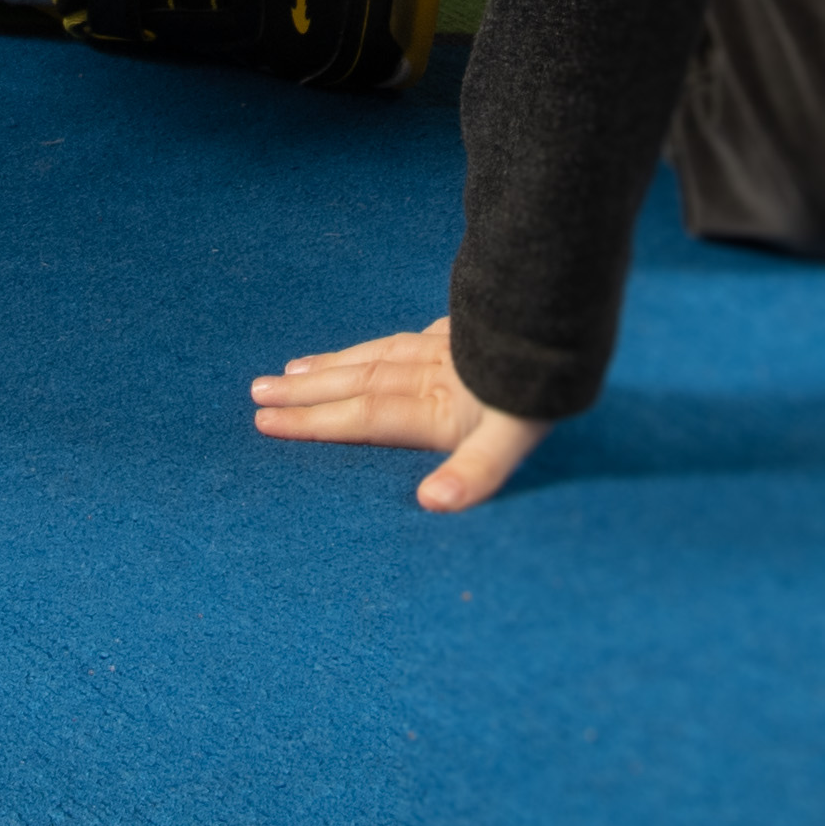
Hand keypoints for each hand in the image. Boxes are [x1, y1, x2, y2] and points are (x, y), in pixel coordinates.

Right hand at [249, 319, 553, 511]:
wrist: (568, 320)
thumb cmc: (544, 393)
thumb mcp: (519, 436)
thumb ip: (475, 472)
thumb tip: (432, 504)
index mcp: (435, 406)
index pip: (362, 416)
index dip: (313, 422)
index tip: (264, 422)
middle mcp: (428, 373)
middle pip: (355, 382)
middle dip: (304, 391)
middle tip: (256, 392)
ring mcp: (443, 348)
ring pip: (373, 355)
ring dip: (330, 365)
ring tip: (291, 369)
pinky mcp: (462, 331)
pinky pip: (402, 338)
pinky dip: (374, 345)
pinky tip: (370, 346)